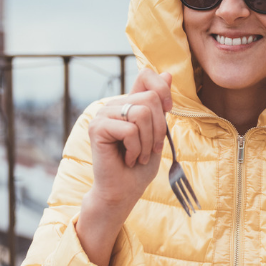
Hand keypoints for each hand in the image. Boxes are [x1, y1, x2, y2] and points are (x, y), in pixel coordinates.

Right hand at [84, 69, 172, 212]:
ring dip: (148, 141)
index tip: (167, 111)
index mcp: (128, 103)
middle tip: (151, 149)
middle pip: (150, 98)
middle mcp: (114, 105)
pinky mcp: (97, 128)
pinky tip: (127, 159)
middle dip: (159, 128)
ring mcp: (103, 115)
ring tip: (139, 155)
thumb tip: (168, 73)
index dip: (163, 89)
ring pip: (141, 113)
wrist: (123, 191)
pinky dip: (136, 149)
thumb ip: (160, 105)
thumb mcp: (158, 132)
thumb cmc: (140, 166)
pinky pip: (130, 130)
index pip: (146, 74)